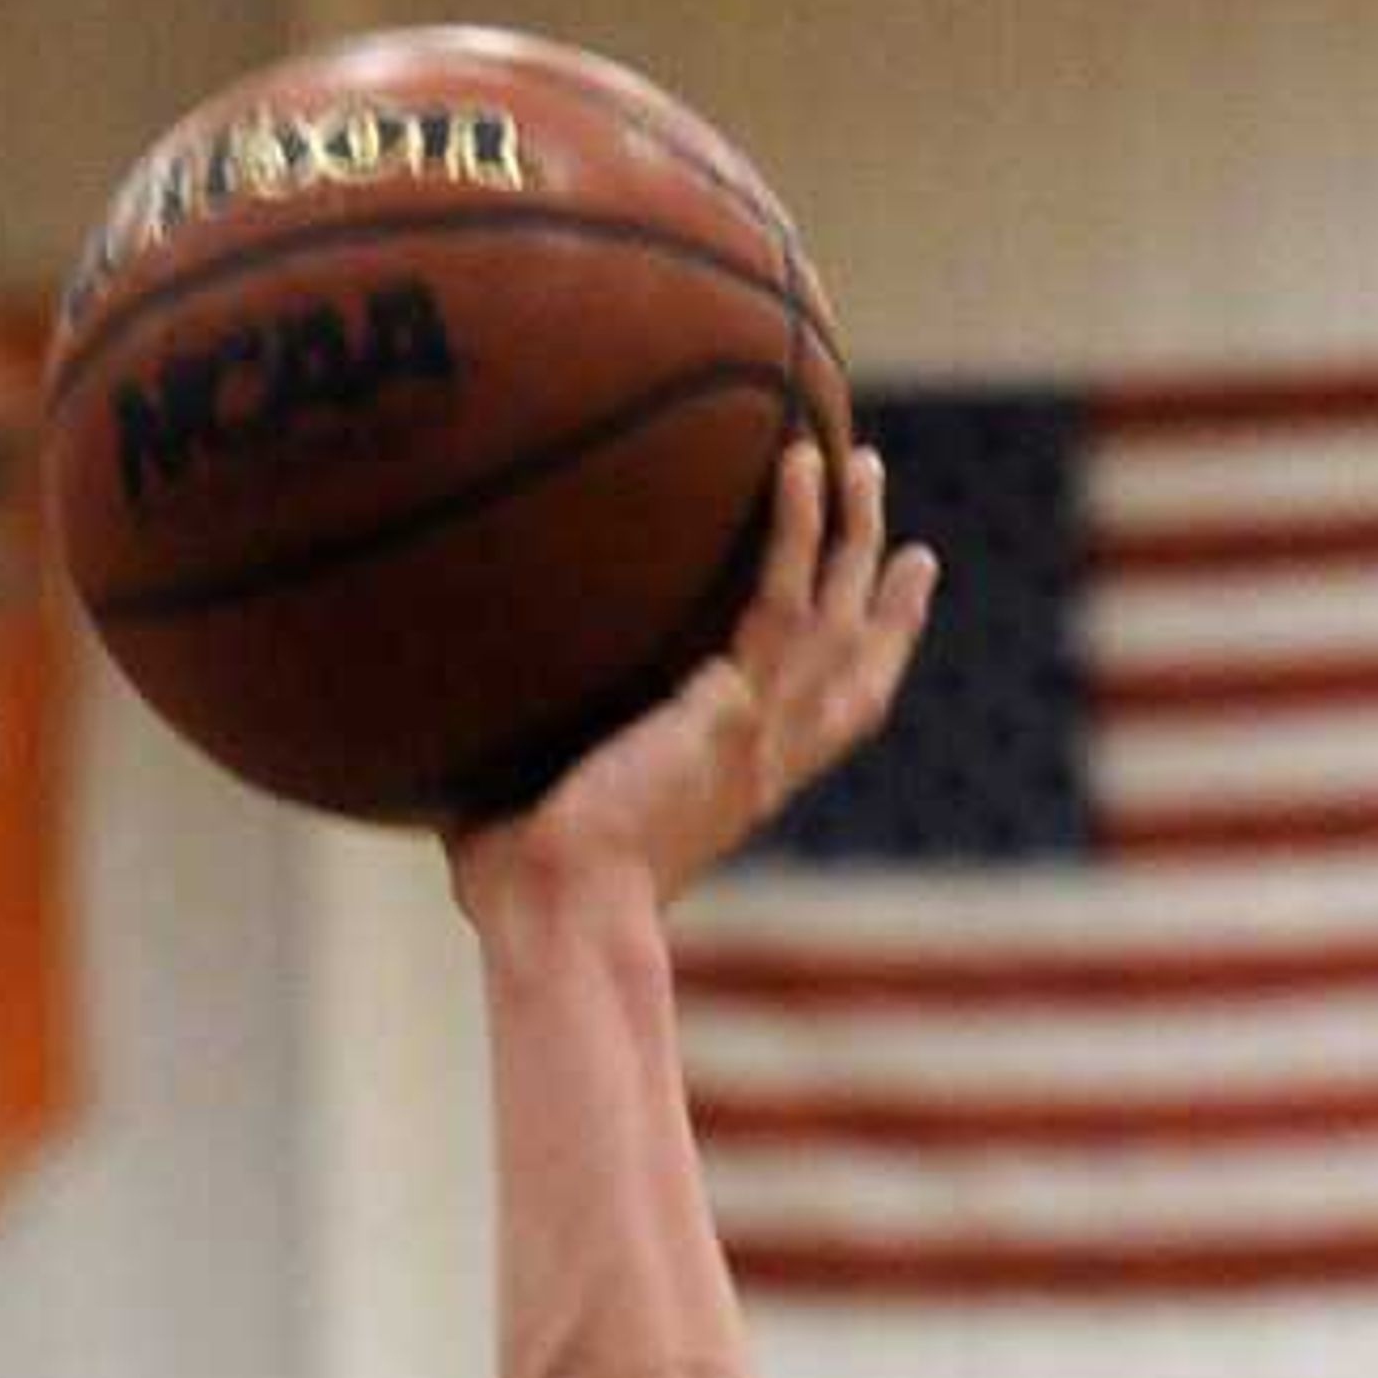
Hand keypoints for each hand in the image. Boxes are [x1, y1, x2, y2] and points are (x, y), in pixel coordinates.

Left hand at [450, 441, 931, 927]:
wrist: (555, 918)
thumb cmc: (533, 901)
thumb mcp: (557, 831)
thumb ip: (548, 790)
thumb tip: (465, 777)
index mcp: (736, 795)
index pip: (824, 728)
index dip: (862, 675)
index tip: (885, 629)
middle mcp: (764, 765)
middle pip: (856, 672)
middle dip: (886, 605)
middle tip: (912, 544)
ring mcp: (756, 734)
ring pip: (835, 617)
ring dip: (853, 535)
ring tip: (866, 463)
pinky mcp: (726, 707)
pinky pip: (776, 593)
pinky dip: (793, 524)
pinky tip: (798, 460)